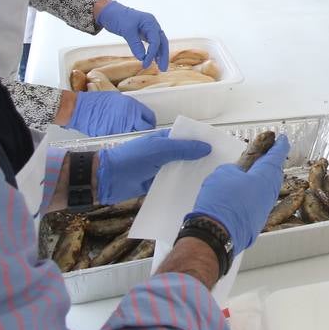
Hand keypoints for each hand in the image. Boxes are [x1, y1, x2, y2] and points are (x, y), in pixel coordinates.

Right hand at [67, 91, 155, 136]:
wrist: (81, 109)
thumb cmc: (96, 102)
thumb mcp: (119, 99)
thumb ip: (131, 108)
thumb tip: (137, 116)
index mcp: (133, 107)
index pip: (149, 117)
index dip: (150, 122)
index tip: (149, 124)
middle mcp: (129, 118)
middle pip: (145, 129)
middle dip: (146, 132)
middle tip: (143, 133)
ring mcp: (121, 129)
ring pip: (135, 137)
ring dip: (135, 138)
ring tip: (132, 138)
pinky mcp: (112, 137)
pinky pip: (123, 141)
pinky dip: (124, 141)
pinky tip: (121, 140)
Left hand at [95, 0, 169, 70]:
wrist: (109, 11)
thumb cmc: (118, 17)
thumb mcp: (127, 31)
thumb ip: (135, 44)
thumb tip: (142, 58)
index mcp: (150, 22)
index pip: (155, 40)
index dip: (152, 53)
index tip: (146, 64)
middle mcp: (152, 25)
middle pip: (162, 42)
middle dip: (163, 55)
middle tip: (163, 69)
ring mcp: (148, 29)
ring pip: (158, 43)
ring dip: (160, 55)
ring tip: (160, 67)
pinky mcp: (143, 33)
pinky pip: (151, 43)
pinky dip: (153, 52)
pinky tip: (153, 59)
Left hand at [96, 129, 210, 203]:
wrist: (106, 179)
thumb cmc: (132, 159)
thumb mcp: (159, 150)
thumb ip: (183, 148)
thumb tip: (207, 147)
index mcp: (165, 139)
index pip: (189, 137)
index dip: (203, 141)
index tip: (222, 148)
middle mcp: (165, 152)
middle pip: (188, 154)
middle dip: (202, 159)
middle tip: (221, 167)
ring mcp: (161, 168)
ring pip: (182, 170)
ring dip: (193, 174)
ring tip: (212, 181)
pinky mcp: (156, 183)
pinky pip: (173, 184)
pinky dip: (182, 186)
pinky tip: (195, 193)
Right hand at [189, 135, 289, 250]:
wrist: (216, 234)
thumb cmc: (221, 202)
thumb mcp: (223, 174)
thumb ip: (236, 168)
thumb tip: (239, 173)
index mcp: (265, 176)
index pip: (277, 155)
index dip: (280, 145)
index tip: (283, 139)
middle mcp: (270, 192)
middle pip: (274, 172)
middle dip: (271, 161)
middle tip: (266, 153)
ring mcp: (265, 208)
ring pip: (268, 188)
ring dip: (264, 178)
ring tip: (254, 172)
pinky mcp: (257, 220)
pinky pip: (261, 201)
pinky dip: (256, 193)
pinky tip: (247, 192)